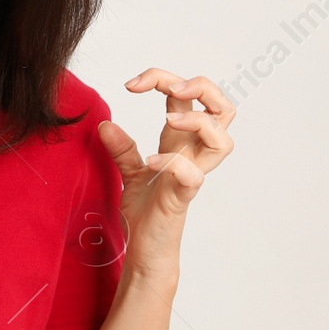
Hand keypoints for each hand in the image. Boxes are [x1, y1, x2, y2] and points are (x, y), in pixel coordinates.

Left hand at [97, 70, 234, 267]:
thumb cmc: (146, 212)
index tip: (131, 84)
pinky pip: (193, 175)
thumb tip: (104, 125)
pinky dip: (173, 163)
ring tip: (168, 122)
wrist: (143, 250)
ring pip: (223, 139)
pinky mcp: (183, 197)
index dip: (164, 79)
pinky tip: (150, 162)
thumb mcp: (129, 173)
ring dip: (198, 121)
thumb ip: (121, 149)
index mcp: (181, 142)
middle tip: (170, 89)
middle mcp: (192, 154)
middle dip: (202, 87)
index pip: (189, 97)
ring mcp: (192, 174)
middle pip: (224, 109)